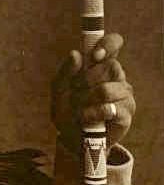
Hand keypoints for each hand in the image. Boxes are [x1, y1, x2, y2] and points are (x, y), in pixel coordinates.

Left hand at [51, 33, 134, 151]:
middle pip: (111, 66)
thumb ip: (64, 73)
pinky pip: (110, 109)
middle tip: (76, 91)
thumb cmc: (67, 112)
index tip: (95, 55)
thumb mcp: (58, 92)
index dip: (108, 44)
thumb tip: (75, 54)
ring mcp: (124, 96)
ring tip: (78, 109)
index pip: (114, 45)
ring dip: (86, 99)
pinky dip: (91, 114)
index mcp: (101, 67)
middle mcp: (117, 78)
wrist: (71, 140)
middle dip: (87, 79)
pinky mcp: (125, 114)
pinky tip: (86, 119)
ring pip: (108, 88)